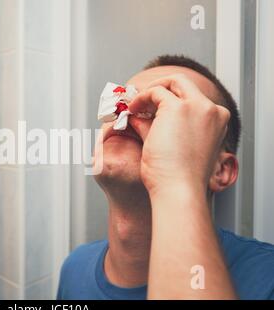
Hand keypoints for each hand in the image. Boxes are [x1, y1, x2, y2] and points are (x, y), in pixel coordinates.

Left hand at [128, 74, 230, 196]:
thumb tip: (136, 115)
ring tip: (133, 105)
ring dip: (149, 91)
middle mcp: (211, 110)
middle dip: (160, 86)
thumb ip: (155, 126)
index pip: (192, 99)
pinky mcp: (178, 107)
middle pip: (184, 82)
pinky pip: (155, 92)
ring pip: (171, 82)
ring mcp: (197, 107)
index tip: (151, 105)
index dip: (169, 99)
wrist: (179, 189)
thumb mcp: (171, 145)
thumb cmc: (178, 177)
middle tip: (141, 96)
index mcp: (216, 121)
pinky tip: (132, 110)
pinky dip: (140, 98)